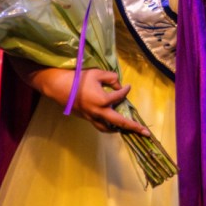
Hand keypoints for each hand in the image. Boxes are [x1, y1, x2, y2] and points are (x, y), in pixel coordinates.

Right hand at [34, 67, 148, 134]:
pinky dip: (108, 126)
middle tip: (145, 132)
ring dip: (119, 129)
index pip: (120, 96)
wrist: (60, 87)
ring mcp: (92, 117)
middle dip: (134, 127)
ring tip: (129, 130)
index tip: (128, 86)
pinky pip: (100, 126)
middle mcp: (98, 112)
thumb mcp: (98, 74)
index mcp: (102, 100)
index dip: (125, 90)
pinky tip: (113, 124)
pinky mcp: (87, 119)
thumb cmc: (79, 79)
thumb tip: (119, 85)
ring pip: (108, 128)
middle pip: (120, 123)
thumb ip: (111, 78)